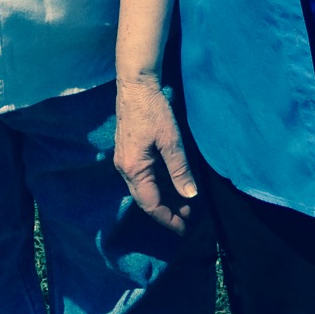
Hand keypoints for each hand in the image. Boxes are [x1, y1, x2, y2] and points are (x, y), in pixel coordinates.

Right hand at [115, 73, 198, 232]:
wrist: (135, 84)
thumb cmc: (153, 110)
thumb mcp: (171, 141)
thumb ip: (180, 170)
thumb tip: (190, 196)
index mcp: (133, 169)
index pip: (151, 204)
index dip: (168, 219)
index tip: (183, 229)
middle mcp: (124, 169)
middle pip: (145, 199)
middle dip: (167, 210)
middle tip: (189, 215)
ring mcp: (124, 160)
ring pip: (144, 188)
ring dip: (163, 196)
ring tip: (184, 201)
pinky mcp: (128, 152)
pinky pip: (143, 176)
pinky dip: (158, 183)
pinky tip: (172, 183)